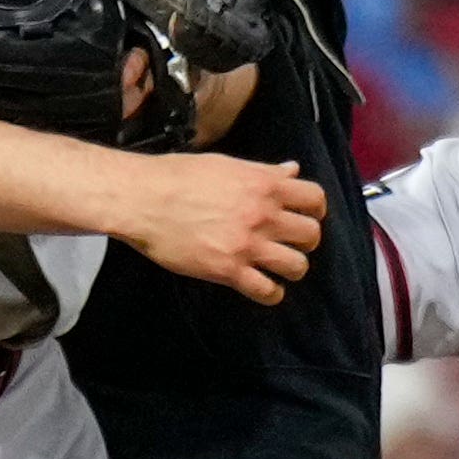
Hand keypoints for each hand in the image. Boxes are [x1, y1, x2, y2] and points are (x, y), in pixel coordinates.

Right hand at [111, 155, 324, 301]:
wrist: (143, 199)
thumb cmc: (178, 176)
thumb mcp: (226, 164)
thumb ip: (263, 171)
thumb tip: (291, 170)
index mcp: (264, 185)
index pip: (315, 199)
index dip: (315, 210)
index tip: (306, 216)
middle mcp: (263, 215)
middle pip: (311, 235)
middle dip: (305, 241)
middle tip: (290, 244)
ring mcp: (247, 244)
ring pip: (297, 265)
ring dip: (292, 268)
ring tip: (279, 268)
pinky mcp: (228, 270)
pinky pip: (266, 290)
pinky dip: (272, 294)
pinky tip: (266, 290)